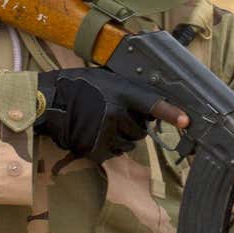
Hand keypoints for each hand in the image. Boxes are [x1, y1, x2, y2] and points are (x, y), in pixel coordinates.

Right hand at [35, 67, 186, 161]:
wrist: (48, 101)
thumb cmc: (78, 86)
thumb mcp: (106, 79)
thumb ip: (127, 90)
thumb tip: (149, 106)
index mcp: (121, 92)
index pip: (152, 104)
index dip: (170, 113)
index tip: (186, 121)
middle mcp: (116, 112)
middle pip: (141, 130)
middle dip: (132, 126)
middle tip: (113, 116)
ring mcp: (106, 132)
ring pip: (128, 144)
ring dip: (121, 138)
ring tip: (101, 124)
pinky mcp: (96, 148)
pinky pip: (113, 153)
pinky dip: (106, 148)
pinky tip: (93, 135)